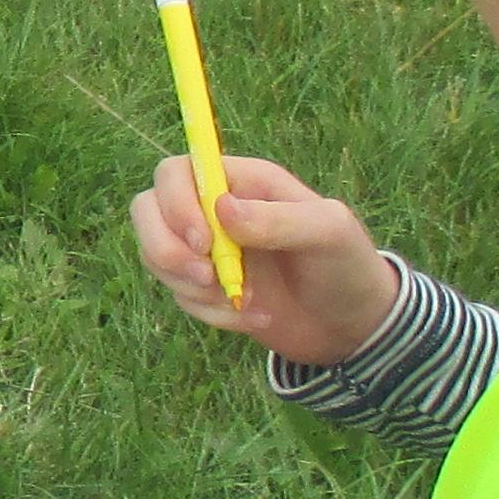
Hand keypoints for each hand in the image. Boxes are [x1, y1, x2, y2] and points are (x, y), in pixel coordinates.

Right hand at [126, 151, 399, 368]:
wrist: (352, 326)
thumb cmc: (347, 265)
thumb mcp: (328, 233)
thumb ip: (278, 219)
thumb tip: (221, 209)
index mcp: (241, 182)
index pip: (177, 172)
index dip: (176, 204)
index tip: (204, 242)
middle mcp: (213, 210)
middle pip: (146, 209)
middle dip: (165, 248)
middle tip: (206, 278)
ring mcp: (204, 250)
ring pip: (156, 256)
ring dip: (191, 287)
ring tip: (243, 301)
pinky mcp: (204, 288)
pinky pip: (179, 296)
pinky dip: (211, 314)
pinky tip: (252, 317)